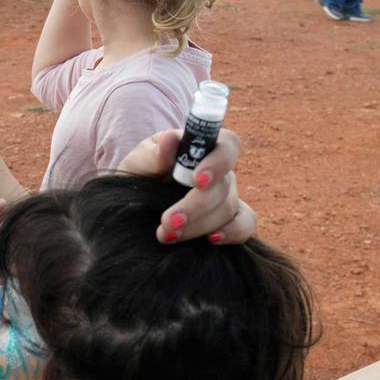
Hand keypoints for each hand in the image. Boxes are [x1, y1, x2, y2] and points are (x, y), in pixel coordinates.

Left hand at [116, 129, 257, 244]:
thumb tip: (170, 139)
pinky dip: (233, 233)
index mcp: (202, 148)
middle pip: (224, 185)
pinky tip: (211, 240)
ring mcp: (226, 196)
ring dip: (199, 226)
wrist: (133, 206)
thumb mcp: (137, 163)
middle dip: (196, 206)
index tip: (198, 180)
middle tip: (168, 222)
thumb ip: (153, 154)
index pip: (227, 145)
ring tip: (167, 235)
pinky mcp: (229, 220)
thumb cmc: (139, 177)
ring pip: (228, 209)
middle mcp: (220, 171)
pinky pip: (245, 225)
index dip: (218, 162)